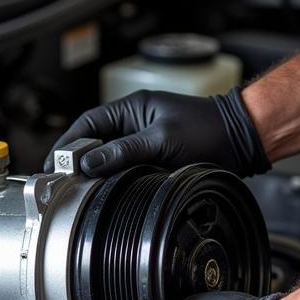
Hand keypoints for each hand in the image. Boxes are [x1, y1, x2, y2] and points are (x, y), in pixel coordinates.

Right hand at [44, 88, 269, 176]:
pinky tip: (108, 192)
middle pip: (94, 142)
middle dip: (78, 161)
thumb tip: (89, 163)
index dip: (68, 144)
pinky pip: (126, 168)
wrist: (243, 139)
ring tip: (82, 189)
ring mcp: (143, 140)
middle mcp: (134, 123)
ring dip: (97, 173)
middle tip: (64, 182)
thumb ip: (125, 151)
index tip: (55, 164)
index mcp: (131, 108)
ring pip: (109, 158)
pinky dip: (115, 180)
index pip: (88, 124)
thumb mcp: (163, 140)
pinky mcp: (154, 157)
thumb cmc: (210, 130)